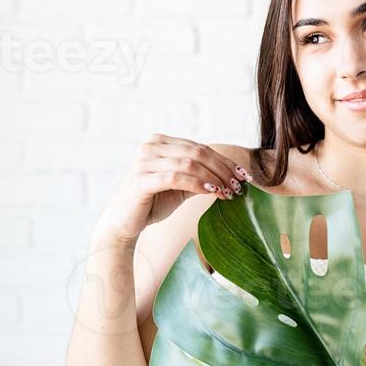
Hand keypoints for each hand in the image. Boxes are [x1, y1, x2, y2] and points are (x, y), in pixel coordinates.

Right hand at [93, 134, 252, 244]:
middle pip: (197, 153)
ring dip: (214, 178)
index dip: (223, 160)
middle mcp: (150, 146)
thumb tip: (232, 175)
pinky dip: (198, 184)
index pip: (199, 147)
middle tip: (238, 185)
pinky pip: (176, 178)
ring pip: (189, 164)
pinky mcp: (140, 179)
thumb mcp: (180, 185)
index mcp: (159, 141)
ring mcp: (143, 161)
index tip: (243, 174)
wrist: (122, 224)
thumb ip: (200, 175)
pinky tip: (213, 193)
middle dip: (222, 169)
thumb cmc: (151, 202)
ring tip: (228, 191)